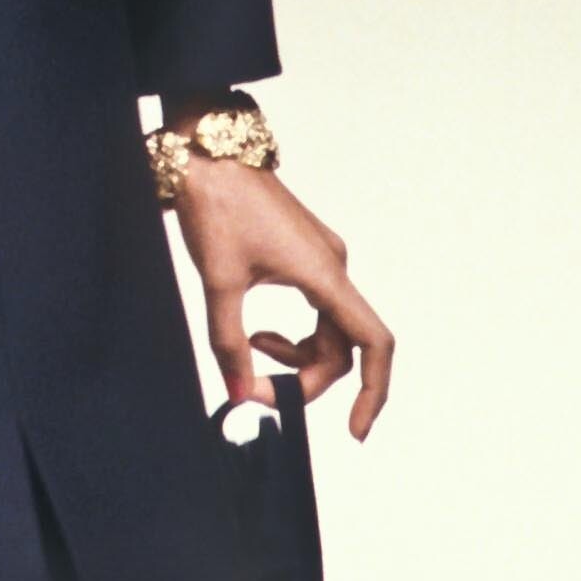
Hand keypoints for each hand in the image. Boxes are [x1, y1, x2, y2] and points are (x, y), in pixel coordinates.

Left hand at [170, 160, 393, 440]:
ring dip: (296, 356)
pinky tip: (256, 332)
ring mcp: (321, 258)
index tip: (354, 431)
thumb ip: (229, 343)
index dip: (372, 392)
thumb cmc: (217, 205)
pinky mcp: (305, 253)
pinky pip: (315, 309)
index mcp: (324, 274)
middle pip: (342, 347)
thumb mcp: (219, 280)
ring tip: (249, 351)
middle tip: (257, 392)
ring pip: (327, 330)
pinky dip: (293, 333)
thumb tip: (240, 396)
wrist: (207, 149)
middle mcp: (333, 266)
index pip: (373, 344)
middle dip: (306, 379)